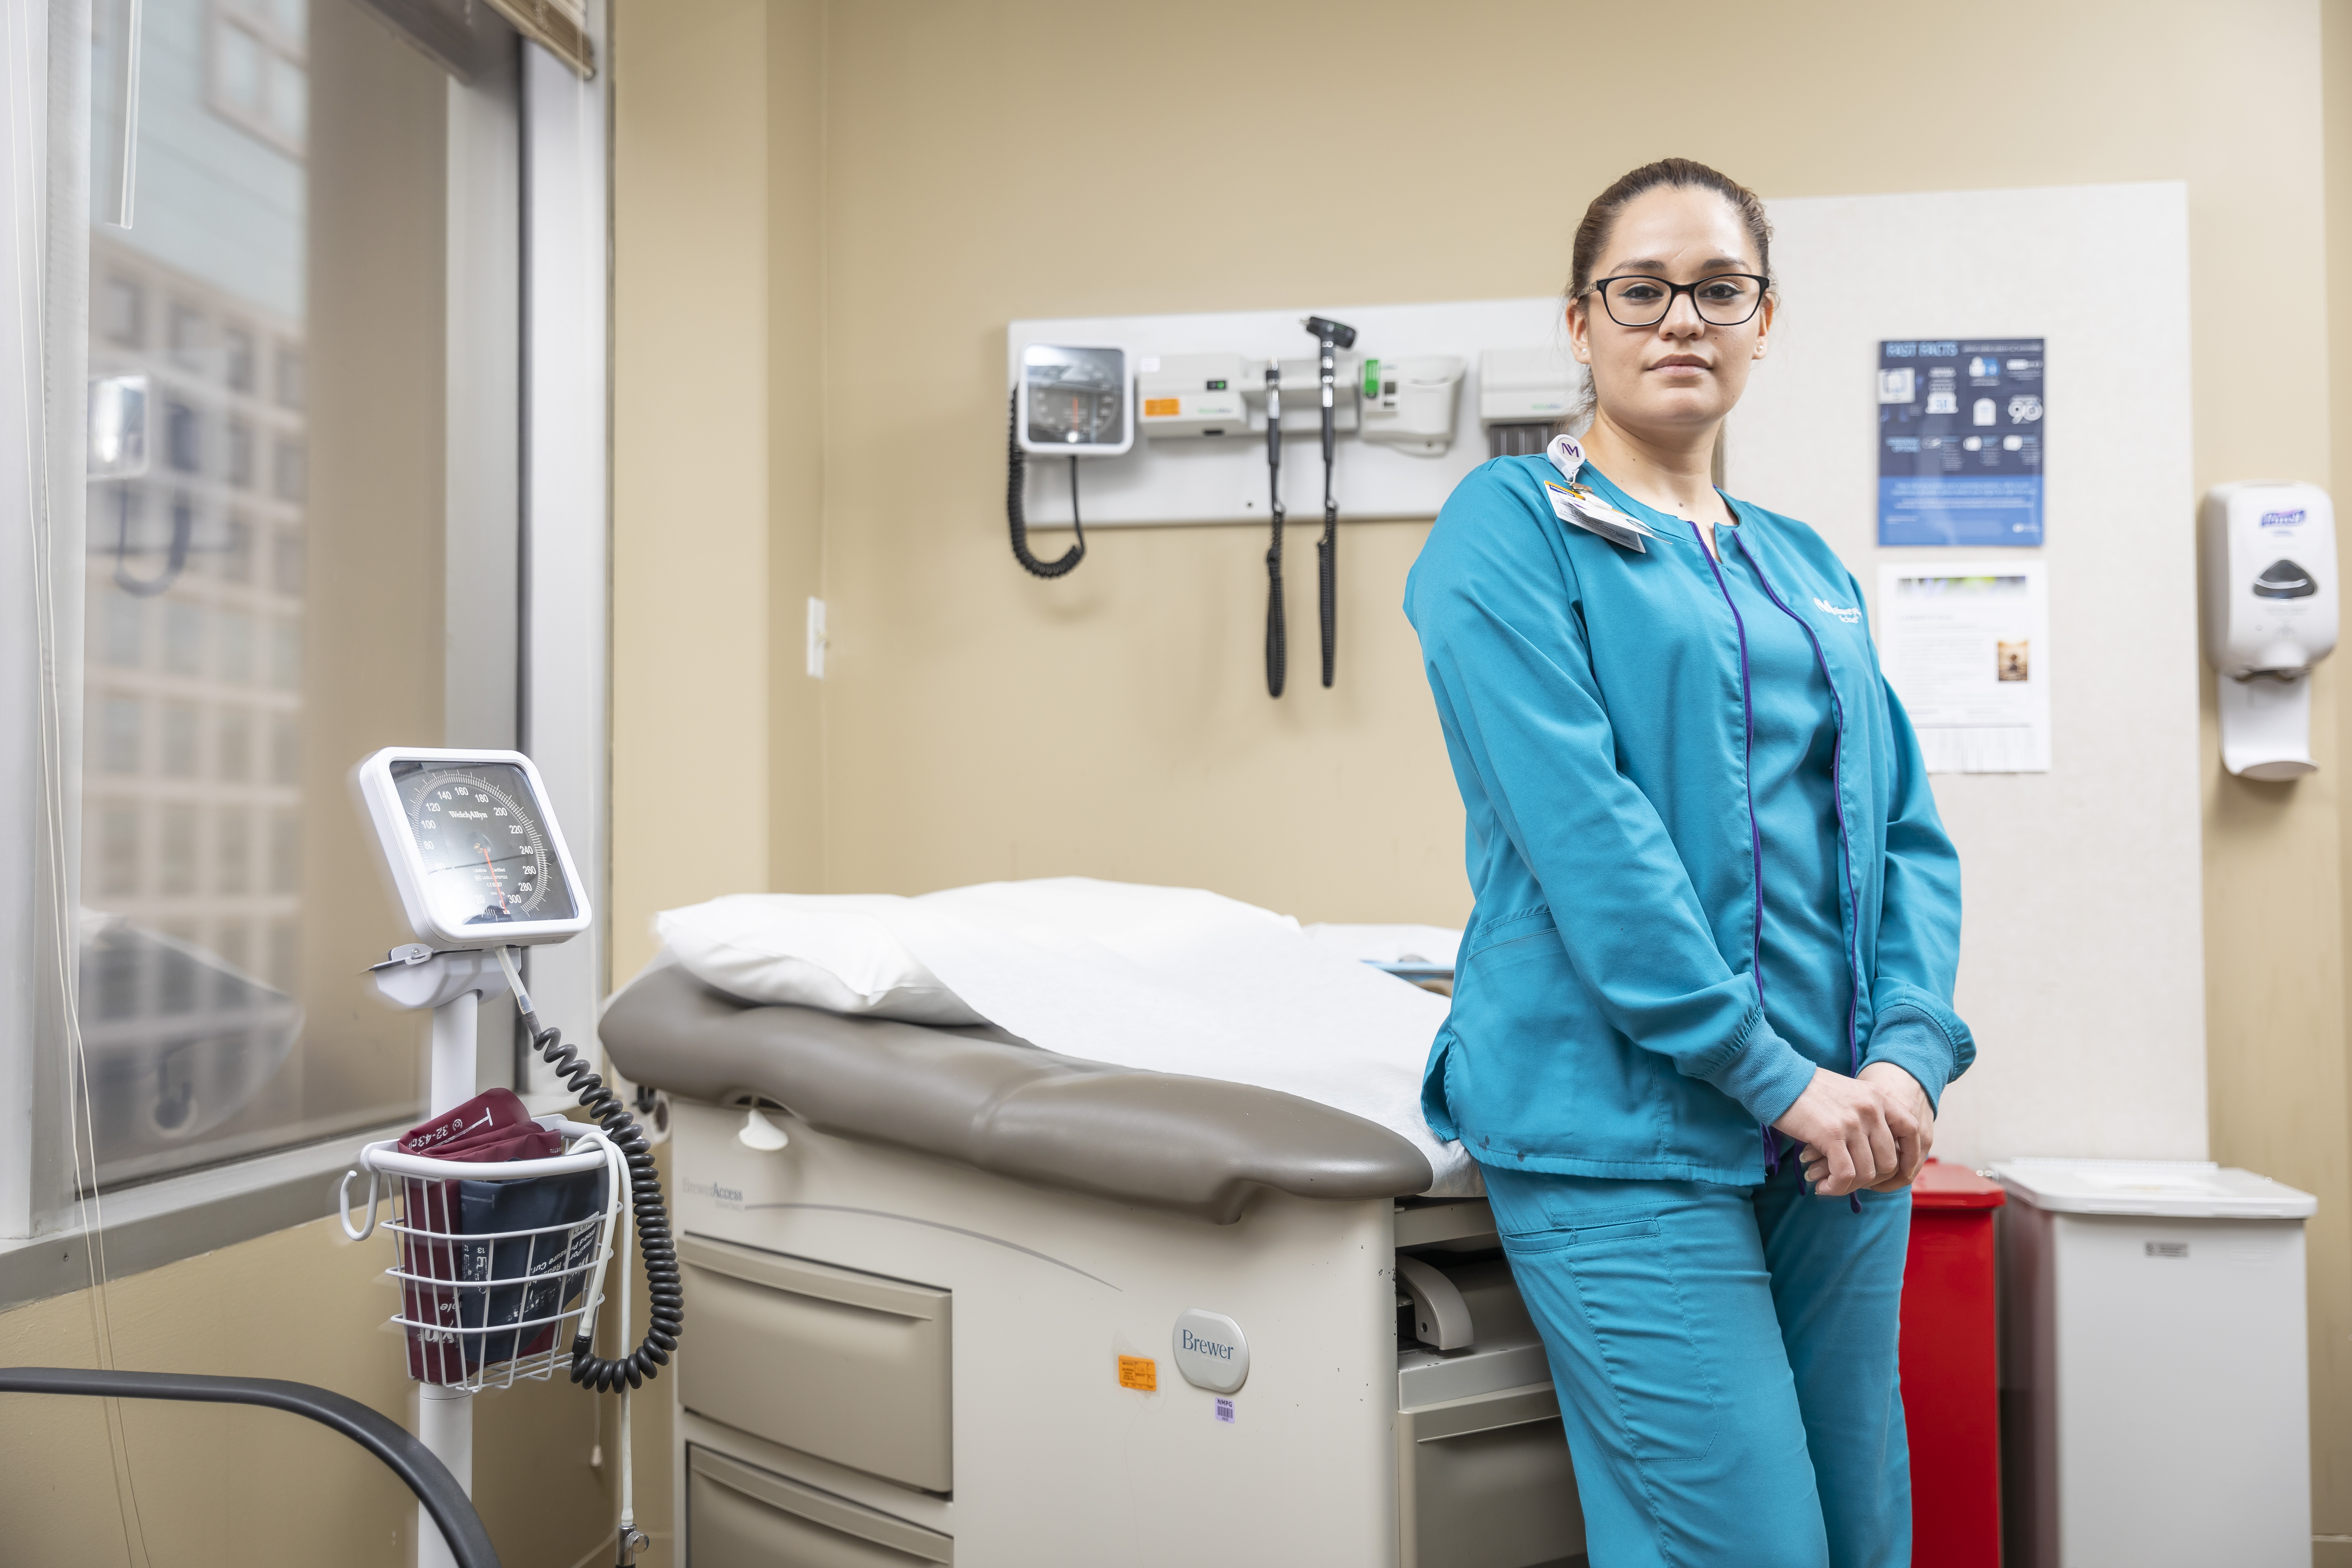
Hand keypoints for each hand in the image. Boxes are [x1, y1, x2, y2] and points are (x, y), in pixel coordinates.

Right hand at [1771, 1067, 1916, 1197]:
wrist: (1778, 1078)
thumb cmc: (1808, 1091)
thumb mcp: (1848, 1095)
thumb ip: (1867, 1116)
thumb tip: (1874, 1153)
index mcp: (1878, 1097)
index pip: (1912, 1130)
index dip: (1911, 1156)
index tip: (1899, 1173)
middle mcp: (1871, 1109)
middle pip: (1889, 1161)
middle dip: (1871, 1179)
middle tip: (1850, 1182)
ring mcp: (1853, 1122)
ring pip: (1867, 1172)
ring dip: (1849, 1187)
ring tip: (1830, 1186)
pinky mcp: (1832, 1134)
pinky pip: (1845, 1174)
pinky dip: (1835, 1187)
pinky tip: (1822, 1187)